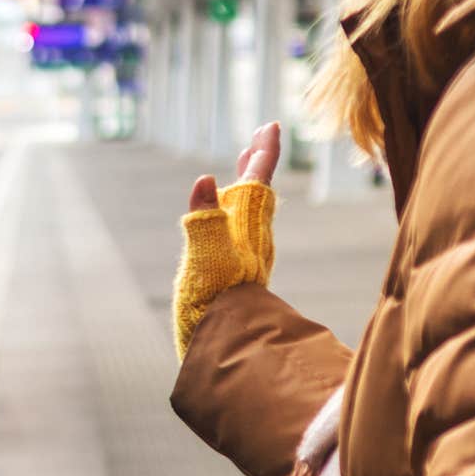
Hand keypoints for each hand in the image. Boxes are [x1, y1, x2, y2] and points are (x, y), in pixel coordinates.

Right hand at [174, 122, 282, 358]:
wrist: (223, 349)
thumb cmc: (213, 306)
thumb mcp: (204, 258)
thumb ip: (203, 219)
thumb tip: (205, 179)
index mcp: (244, 230)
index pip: (257, 182)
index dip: (264, 154)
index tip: (271, 126)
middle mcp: (248, 240)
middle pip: (256, 193)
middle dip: (256, 164)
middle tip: (257, 140)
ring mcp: (242, 257)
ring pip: (250, 213)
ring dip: (247, 186)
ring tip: (243, 168)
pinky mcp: (233, 274)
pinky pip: (239, 232)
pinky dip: (236, 213)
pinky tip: (227, 219)